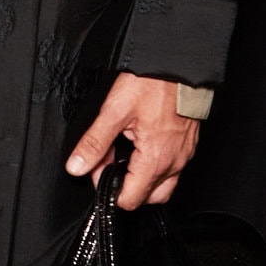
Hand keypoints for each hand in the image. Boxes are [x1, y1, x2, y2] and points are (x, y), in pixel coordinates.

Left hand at [66, 72, 199, 209]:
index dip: (108, 190)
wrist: (180, 64)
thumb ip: (94, 143)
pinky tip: (141, 145)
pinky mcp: (188, 146)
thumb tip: (76, 166)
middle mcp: (174, 163)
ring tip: (126, 154)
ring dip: (141, 178)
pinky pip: (172, 168)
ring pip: (162, 186)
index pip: (129, 200)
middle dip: (125, 186)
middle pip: (146, 198)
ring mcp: (184, 155)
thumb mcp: (114, 112)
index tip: (99, 168)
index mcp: (155, 160)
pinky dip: (154, 165)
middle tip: (111, 161)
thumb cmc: (153, 83)